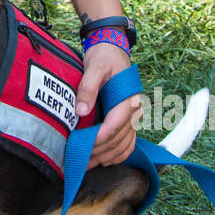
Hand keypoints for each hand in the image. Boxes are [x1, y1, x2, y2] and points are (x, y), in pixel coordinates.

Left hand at [76, 42, 139, 167]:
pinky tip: (106, 161)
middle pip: (118, 139)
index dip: (98, 140)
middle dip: (98, 152)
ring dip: (107, 157)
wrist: (113, 51)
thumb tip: (81, 110)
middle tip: (79, 160)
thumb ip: (88, 87)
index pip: (114, 126)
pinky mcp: (130, 119)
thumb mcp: (94, 66)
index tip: (82, 147)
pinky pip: (129, 142)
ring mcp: (134, 116)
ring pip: (124, 144)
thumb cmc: (104, 58)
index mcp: (127, 99)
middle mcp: (134, 110)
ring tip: (88, 164)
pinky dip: (119, 154)